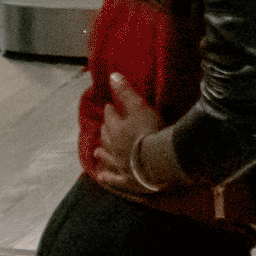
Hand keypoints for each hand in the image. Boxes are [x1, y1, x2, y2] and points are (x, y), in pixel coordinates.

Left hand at [91, 72, 163, 199]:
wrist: (158, 162)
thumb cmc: (150, 132)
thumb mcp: (139, 107)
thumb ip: (126, 92)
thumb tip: (112, 75)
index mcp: (117, 130)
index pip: (111, 117)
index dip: (110, 111)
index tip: (109, 107)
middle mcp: (115, 148)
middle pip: (107, 138)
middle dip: (105, 131)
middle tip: (103, 127)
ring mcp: (120, 165)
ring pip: (108, 158)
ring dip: (102, 153)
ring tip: (97, 152)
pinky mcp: (127, 181)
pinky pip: (115, 179)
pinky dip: (107, 177)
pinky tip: (101, 177)